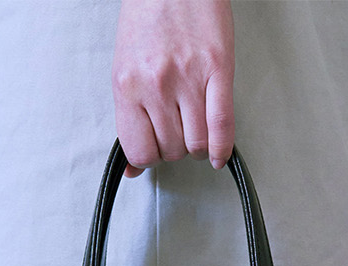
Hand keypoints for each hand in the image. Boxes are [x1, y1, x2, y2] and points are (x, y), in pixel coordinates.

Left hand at [112, 0, 234, 178]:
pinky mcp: (218, 69)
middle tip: (177, 132)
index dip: (149, 158)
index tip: (155, 150)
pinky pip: (221, 126)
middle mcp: (156, 85)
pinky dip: (221, 148)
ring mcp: (188, 78)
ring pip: (196, 144)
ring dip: (197, 147)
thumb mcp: (125, 68)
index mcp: (128, 85)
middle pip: (171, 150)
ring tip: (195, 130)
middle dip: (175, 148)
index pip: (139, 151)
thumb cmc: (149, 16)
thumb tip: (132, 166)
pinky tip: (218, 155)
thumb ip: (129, 117)